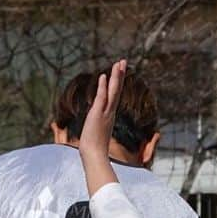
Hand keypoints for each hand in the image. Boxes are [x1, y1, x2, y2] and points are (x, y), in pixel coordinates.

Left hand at [77, 58, 126, 194]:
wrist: (94, 156)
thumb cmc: (94, 148)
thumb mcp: (95, 133)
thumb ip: (97, 129)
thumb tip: (94, 128)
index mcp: (109, 115)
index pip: (114, 95)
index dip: (117, 82)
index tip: (119, 71)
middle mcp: (110, 112)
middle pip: (117, 89)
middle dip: (120, 75)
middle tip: (123, 61)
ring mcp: (105, 113)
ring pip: (112, 91)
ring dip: (115, 76)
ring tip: (118, 63)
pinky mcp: (98, 115)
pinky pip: (101, 98)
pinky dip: (102, 87)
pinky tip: (103, 76)